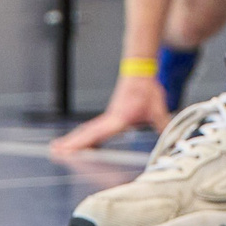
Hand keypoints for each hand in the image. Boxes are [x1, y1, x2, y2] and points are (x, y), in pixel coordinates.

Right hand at [49, 75, 169, 159]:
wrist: (140, 73)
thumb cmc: (146, 89)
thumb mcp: (157, 107)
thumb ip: (162, 123)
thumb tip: (171, 136)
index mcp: (119, 118)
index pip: (98, 133)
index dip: (85, 142)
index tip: (71, 148)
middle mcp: (110, 118)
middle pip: (86, 133)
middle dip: (71, 143)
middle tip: (54, 151)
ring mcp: (107, 118)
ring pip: (87, 131)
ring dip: (73, 139)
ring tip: (58, 149)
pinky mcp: (109, 117)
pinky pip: (92, 129)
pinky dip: (83, 136)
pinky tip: (78, 143)